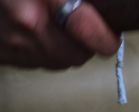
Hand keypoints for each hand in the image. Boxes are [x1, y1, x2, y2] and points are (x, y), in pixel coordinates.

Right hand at [0, 0, 118, 68]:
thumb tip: (98, 9)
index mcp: (39, 6)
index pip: (92, 35)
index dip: (107, 38)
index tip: (111, 38)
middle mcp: (25, 32)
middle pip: (76, 56)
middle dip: (86, 45)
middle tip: (88, 29)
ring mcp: (10, 47)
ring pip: (57, 62)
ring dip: (67, 50)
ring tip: (63, 28)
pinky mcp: (3, 56)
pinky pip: (36, 63)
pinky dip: (46, 52)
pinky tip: (41, 33)